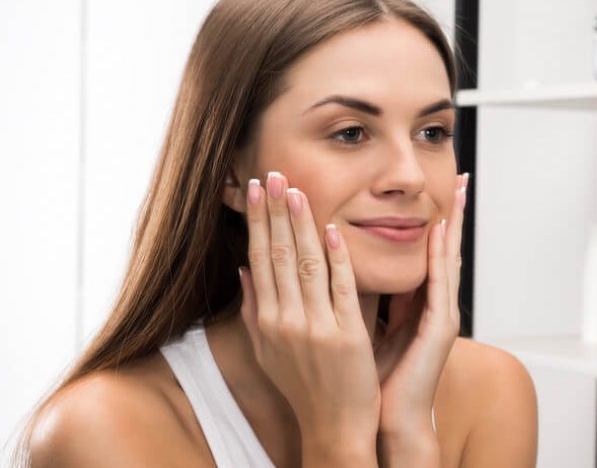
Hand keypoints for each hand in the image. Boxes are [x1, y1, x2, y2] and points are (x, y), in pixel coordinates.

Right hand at [236, 171, 380, 455]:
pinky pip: (340, 289)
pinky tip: (332, 230)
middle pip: (278, 255)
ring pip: (306, 265)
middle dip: (274, 211)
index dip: (258, 222)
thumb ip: (256, 309)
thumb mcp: (268, 350)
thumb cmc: (304, 386)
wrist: (333, 426)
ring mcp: (316, 328)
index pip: (260, 259)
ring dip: (301, 224)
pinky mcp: (347, 335)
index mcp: (267, 320)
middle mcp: (286, 321)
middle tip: (271, 174)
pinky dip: (335, 258)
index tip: (255, 190)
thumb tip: (245, 269)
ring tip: (296, 190)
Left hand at [373, 173, 467, 435]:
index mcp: (419, 305)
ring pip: (449, 259)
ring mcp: (443, 316)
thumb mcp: (367, 325)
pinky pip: (439, 284)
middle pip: (446, 249)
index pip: (428, 253)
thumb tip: (341, 265)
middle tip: (461, 178)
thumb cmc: (376, 379)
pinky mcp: (440, 329)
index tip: (436, 191)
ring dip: (453, 224)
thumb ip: (364, 296)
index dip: (433, 221)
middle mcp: (437, 305)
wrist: (388, 418)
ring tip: (459, 192)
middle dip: (454, 213)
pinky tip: (440, 231)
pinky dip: (441, 256)